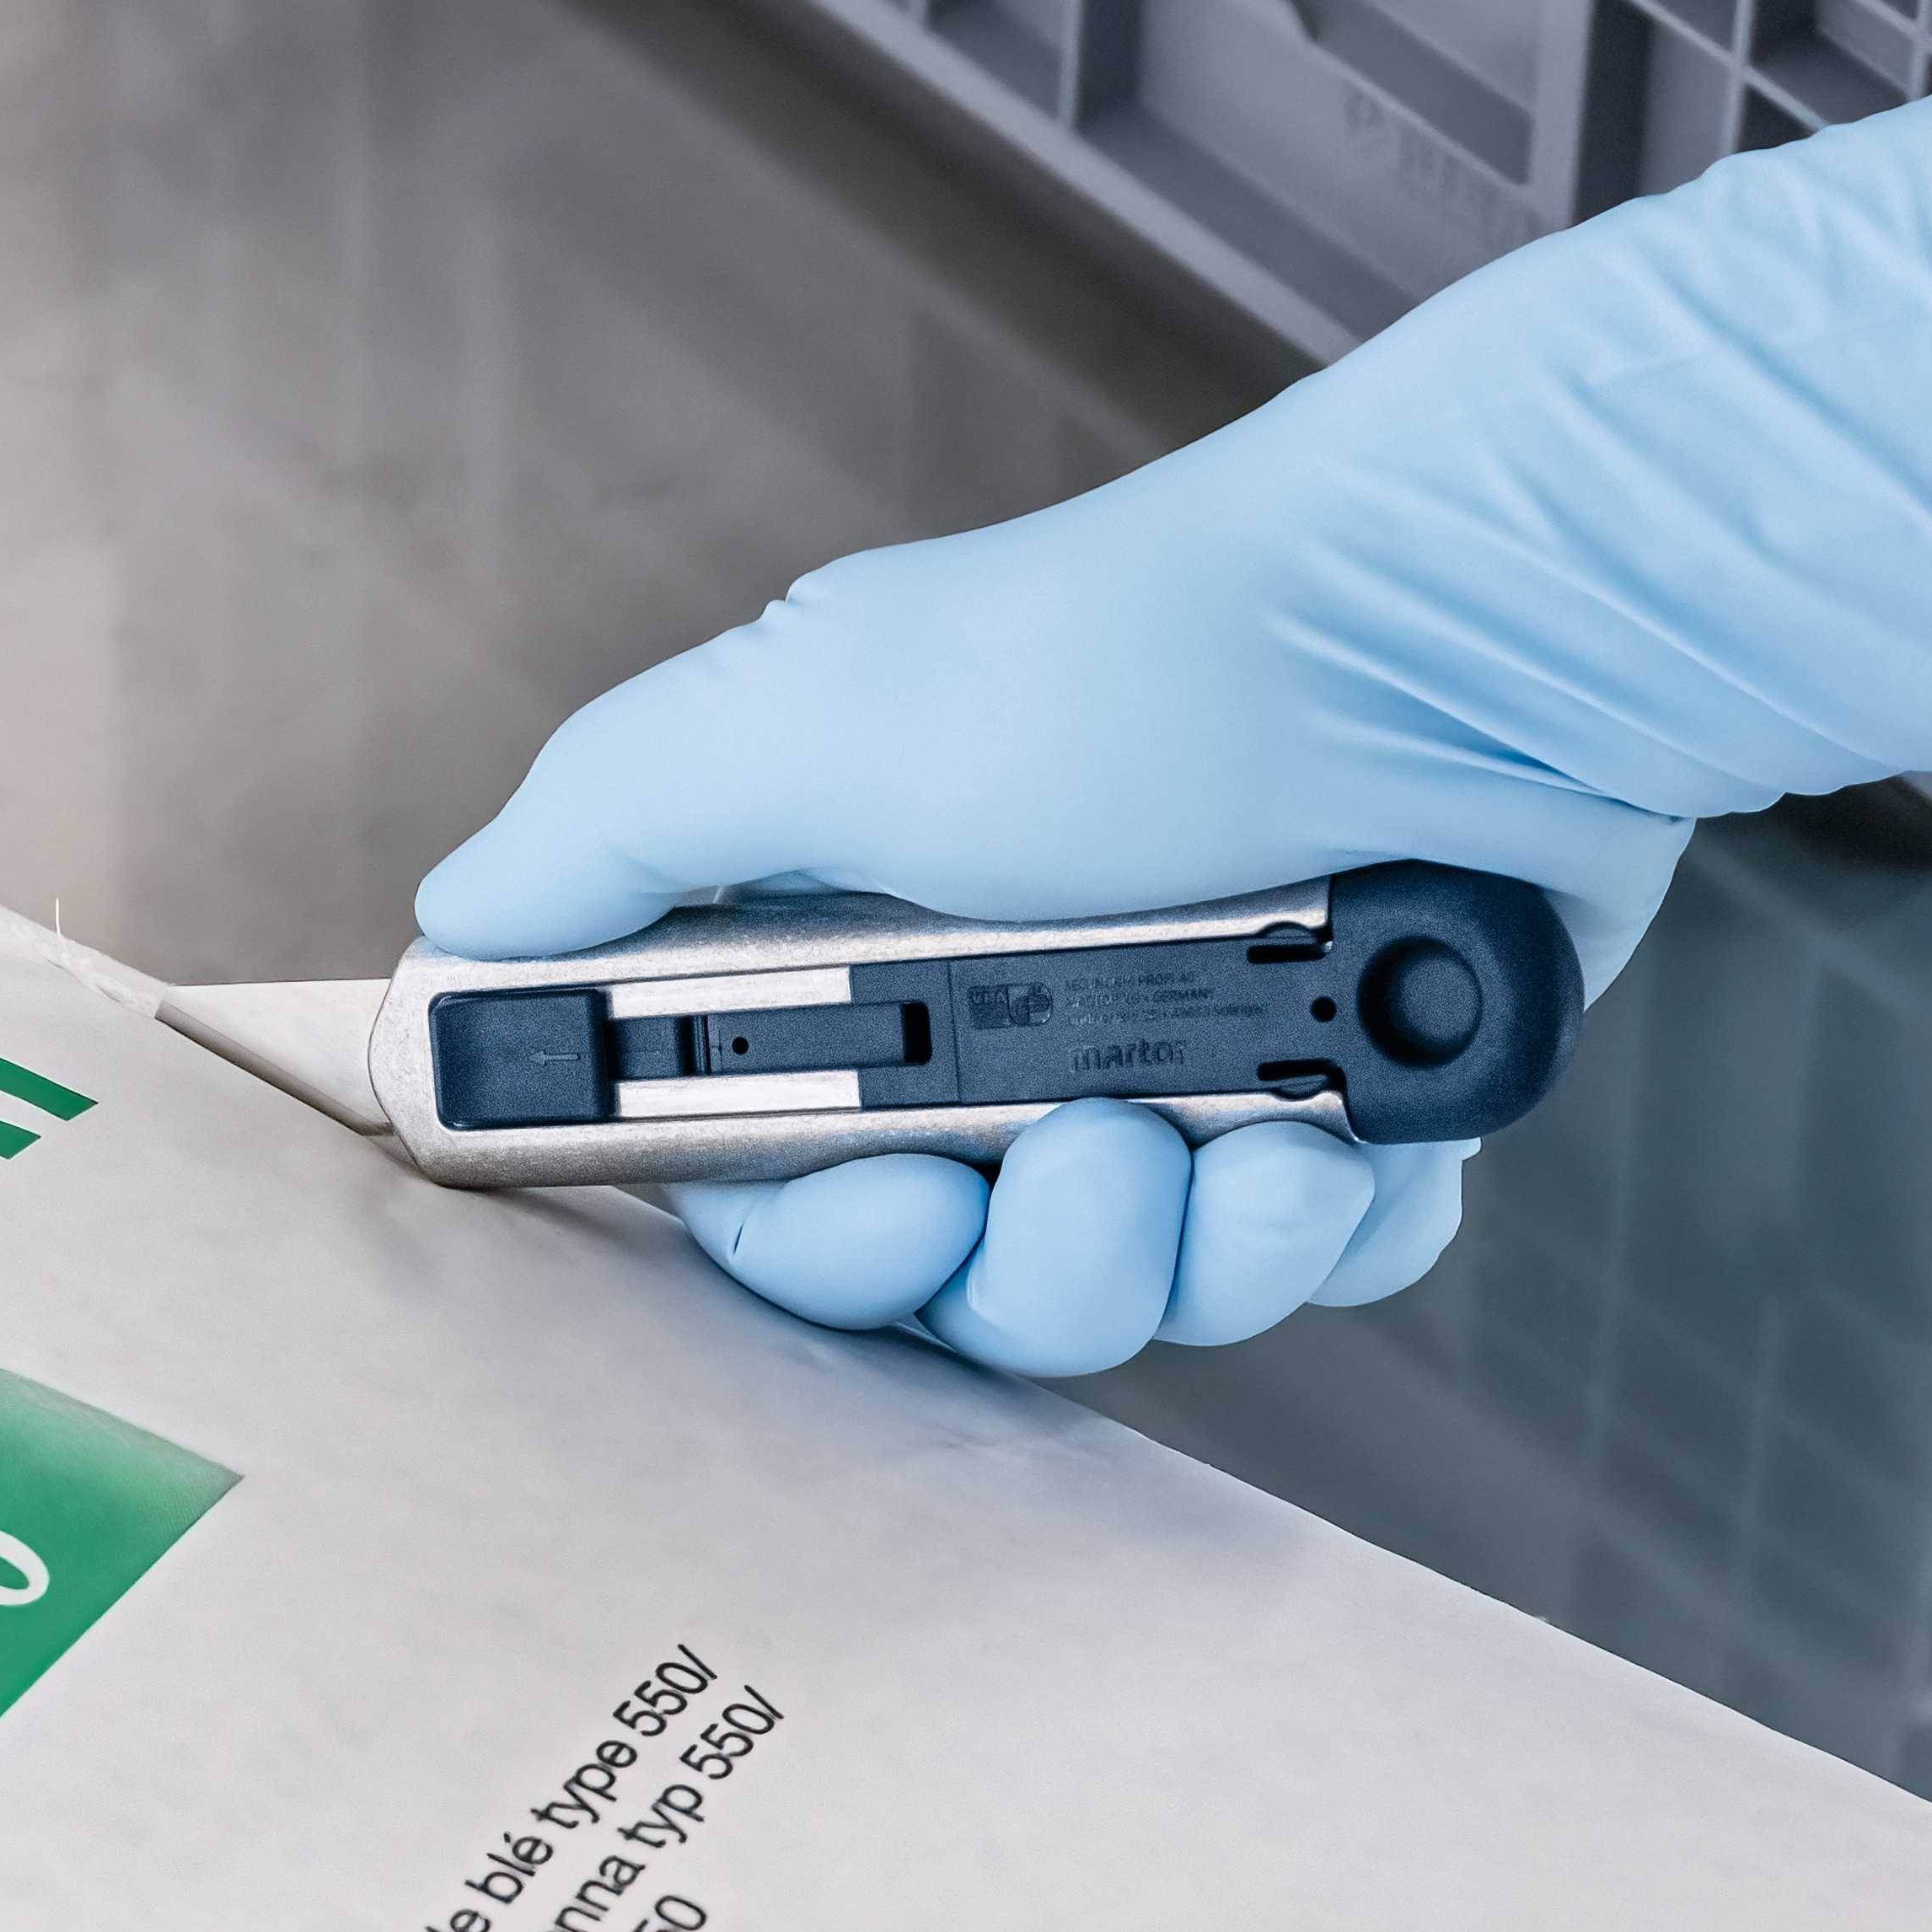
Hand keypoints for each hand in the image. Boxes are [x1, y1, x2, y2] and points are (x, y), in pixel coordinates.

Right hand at [416, 59, 1931, 1373]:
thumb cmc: (1148, 655)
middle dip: (1023, 1257)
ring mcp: (1190, 1063)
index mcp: (857, 930)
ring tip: (1252, 1132)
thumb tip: (463, 926)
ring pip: (1139, 1292)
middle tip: (1093, 1162)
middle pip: (953, 1277)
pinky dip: (1335, 1225)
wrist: (1468, 638)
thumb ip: (619, 825)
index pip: (765, 1186)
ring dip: (1187, 1247)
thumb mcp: (819, 709)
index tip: (882, 1212)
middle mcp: (1011, 1010)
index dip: (811, 1243)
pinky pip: (1316, 1269)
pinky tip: (1356, 1136)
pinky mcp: (1357, 1104)